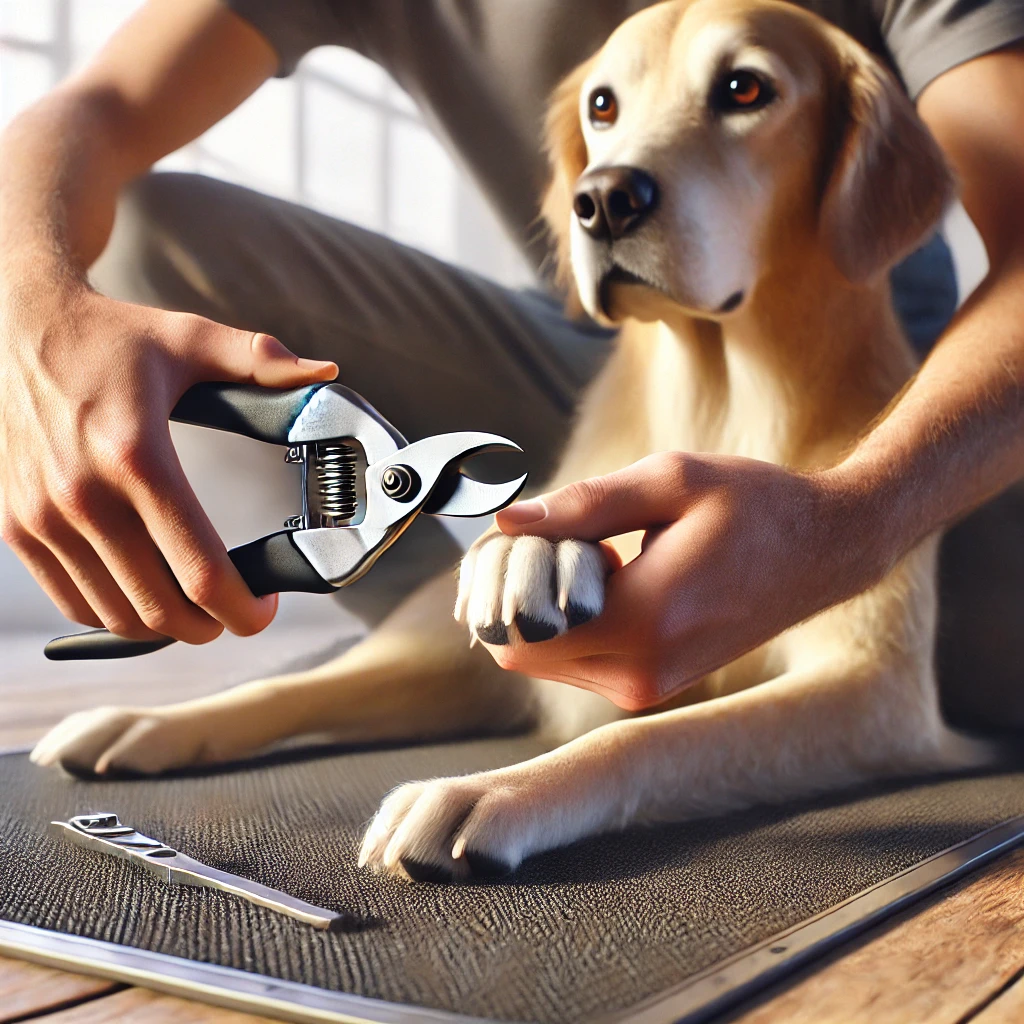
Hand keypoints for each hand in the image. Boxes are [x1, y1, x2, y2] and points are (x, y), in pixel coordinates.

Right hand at [0, 283, 336, 642]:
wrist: (19, 326)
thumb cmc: (110, 337)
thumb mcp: (190, 338)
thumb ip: (260, 360)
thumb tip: (323, 371)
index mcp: (137, 456)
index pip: (199, 569)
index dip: (243, 608)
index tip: (265, 608)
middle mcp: (83, 495)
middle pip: (160, 609)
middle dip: (211, 624)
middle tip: (236, 610)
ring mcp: (43, 516)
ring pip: (115, 615)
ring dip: (165, 625)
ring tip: (196, 604)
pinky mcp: (16, 526)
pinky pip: (71, 601)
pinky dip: (114, 612)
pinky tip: (145, 594)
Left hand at [487, 452, 886, 709]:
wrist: (825, 550)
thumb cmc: (753, 504)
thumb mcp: (669, 481)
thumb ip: (582, 505)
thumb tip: (506, 523)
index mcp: (644, 620)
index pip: (520, 631)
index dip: (503, 583)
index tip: (527, 535)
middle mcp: (640, 671)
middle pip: (523, 652)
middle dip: (517, 597)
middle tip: (553, 539)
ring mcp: (648, 687)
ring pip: (546, 661)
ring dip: (546, 609)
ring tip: (597, 554)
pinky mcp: (653, 685)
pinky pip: (579, 662)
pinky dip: (573, 622)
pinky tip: (614, 575)